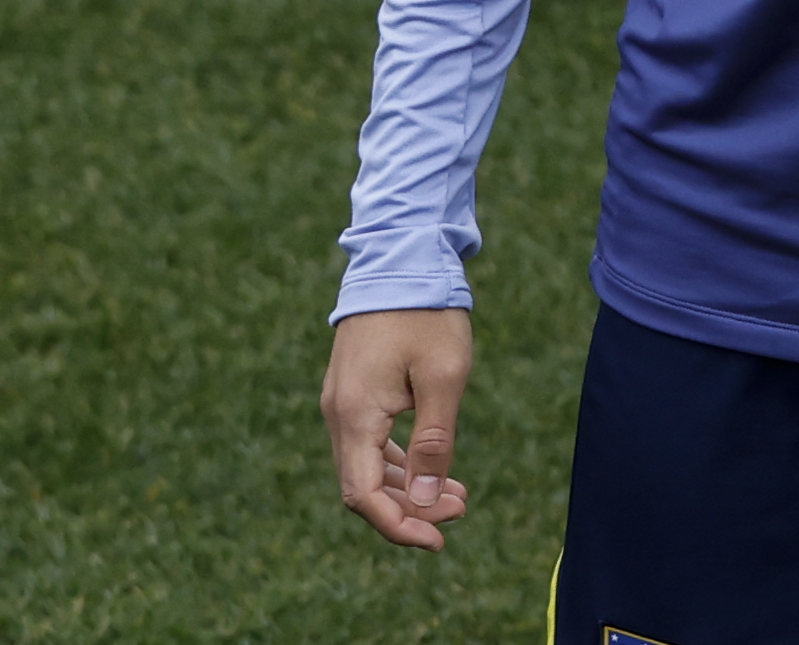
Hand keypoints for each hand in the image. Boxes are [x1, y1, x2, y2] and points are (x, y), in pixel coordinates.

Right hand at [322, 307, 472, 548]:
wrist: (401, 258)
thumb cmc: (426, 315)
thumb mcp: (443, 380)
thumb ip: (432, 445)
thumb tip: (422, 503)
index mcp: (355, 414)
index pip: (363, 495)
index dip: (398, 527)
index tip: (438, 539)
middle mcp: (338, 412)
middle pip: (362, 486)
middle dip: (409, 509)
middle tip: (460, 510)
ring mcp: (342, 400)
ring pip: (364, 466)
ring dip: (406, 488)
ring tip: (458, 495)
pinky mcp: (352, 389)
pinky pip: (367, 442)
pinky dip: (397, 462)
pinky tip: (430, 466)